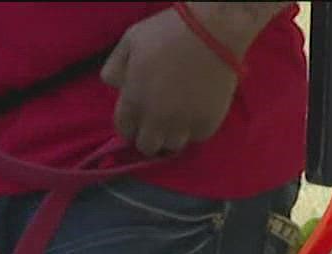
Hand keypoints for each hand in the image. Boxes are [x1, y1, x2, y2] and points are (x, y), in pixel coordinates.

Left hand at [101, 5, 241, 156]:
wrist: (216, 29)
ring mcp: (183, 123)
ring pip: (172, 146)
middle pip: (147, 146)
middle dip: (149, 136)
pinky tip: (196, 114)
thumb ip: (115, 68)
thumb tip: (116, 87)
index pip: (124, 131)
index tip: (139, 118)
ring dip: (172, 135)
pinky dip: (196, 130)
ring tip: (178, 120)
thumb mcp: (129, 42)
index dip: (131, 125)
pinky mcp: (208, 121)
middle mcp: (155, 119)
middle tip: (158, 122)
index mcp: (133, 102)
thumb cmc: (169, 31)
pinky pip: (198, 137)